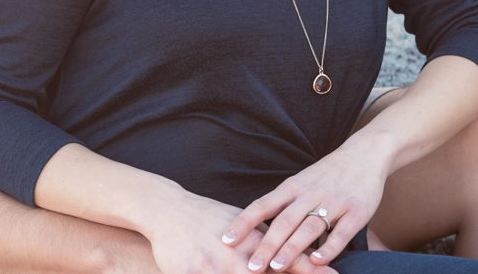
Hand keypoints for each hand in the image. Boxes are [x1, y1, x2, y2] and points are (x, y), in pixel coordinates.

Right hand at [140, 187, 336, 273]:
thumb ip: (269, 238)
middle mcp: (235, 256)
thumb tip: (302, 252)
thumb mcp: (243, 224)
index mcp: (252, 241)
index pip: (287, 260)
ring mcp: (211, 267)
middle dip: (287, 272)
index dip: (309, 270)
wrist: (168, 209)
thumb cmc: (209, 217)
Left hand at [222, 132, 393, 270]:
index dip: (244, 222)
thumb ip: (283, 204)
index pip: (263, 205)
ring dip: (292, 248)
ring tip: (277, 267)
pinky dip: (328, 248)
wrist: (365, 154)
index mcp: (293, 186)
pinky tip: (316, 261)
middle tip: (251, 266)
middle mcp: (310, 193)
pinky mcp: (356, 212)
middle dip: (266, 245)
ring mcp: (334, 202)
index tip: (226, 239)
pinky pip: (340, 232)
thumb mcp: (301, 182)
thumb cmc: (328, 174)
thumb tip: (255, 230)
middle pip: (284, 221)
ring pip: (309, 227)